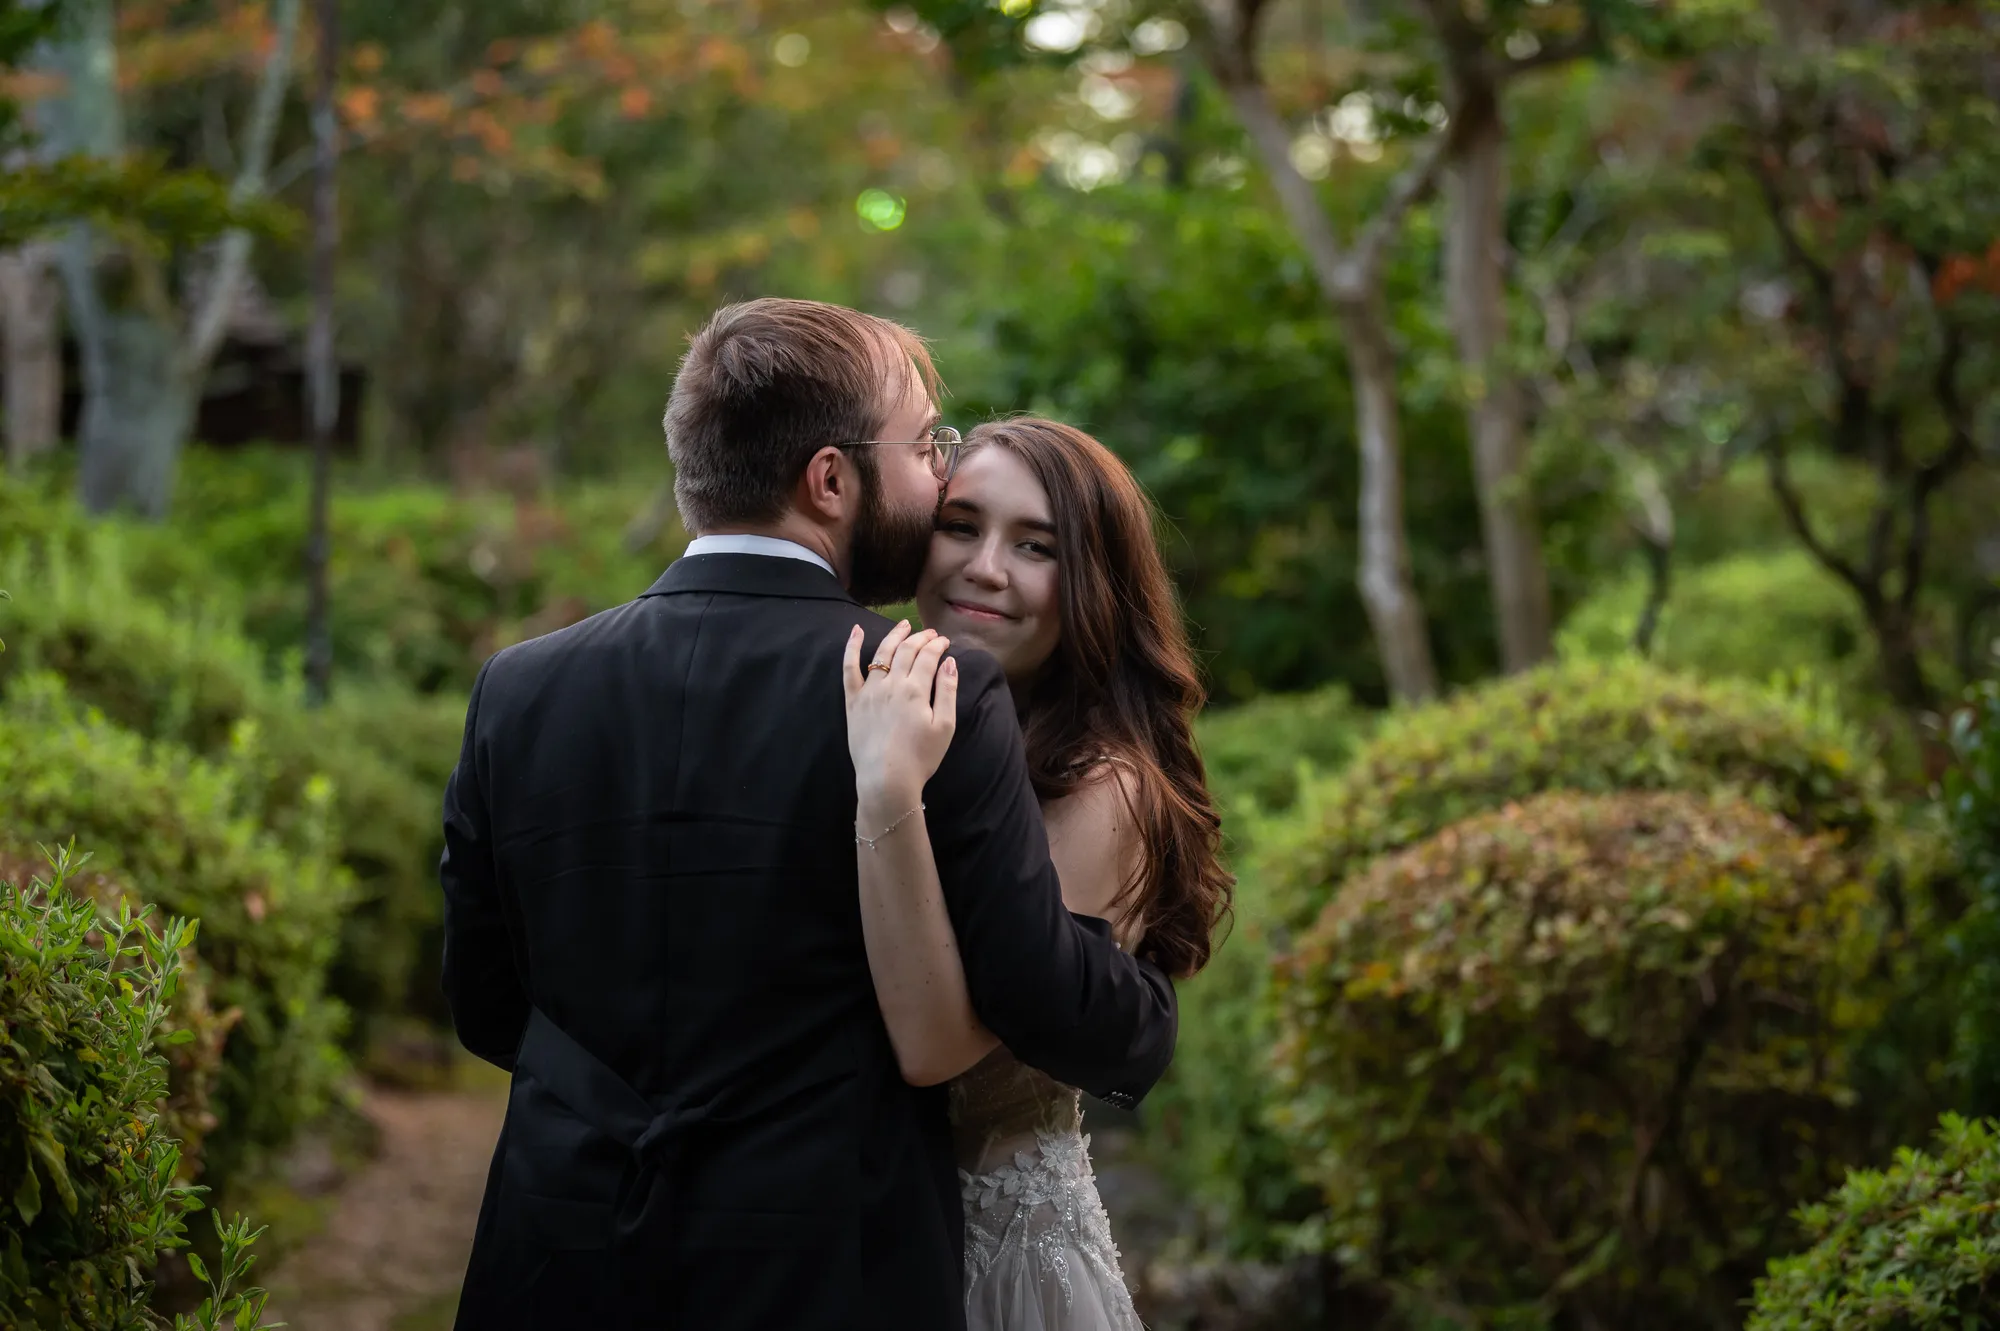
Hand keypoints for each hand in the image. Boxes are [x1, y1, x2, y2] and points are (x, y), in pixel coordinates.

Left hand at [843, 621, 957, 813]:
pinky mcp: (853, 701)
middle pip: (907, 650)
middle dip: (921, 637)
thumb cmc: (920, 757)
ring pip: (882, 653)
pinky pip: (849, 668)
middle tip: (930, 633)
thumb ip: (948, 691)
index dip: (938, 645)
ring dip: (894, 636)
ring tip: (904, 625)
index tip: (945, 641)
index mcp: (916, 689)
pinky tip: (855, 630)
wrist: (886, 779)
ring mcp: (870, 690)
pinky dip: (851, 647)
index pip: (928, 656)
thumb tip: (950, 661)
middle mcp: (892, 683)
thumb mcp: (945, 726)